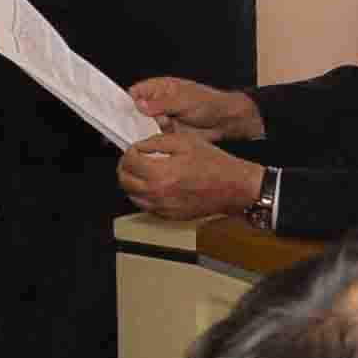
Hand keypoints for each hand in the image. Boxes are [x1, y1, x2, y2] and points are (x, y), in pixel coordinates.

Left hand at [119, 127, 268, 221]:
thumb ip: (157, 142)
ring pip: (132, 196)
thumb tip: (140, 146)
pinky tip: (154, 185)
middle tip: (134, 159)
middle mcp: (158, 194)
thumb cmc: (214, 164)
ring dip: (132, 182)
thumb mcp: (185, 141)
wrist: (233, 187)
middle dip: (125, 166)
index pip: (129, 162)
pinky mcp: (169, 215)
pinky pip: (145, 206)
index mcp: (160, 173)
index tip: (136, 148)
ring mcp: (163, 208)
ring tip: (142, 171)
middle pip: (124, 180)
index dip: (130, 151)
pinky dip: (143, 195)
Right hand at [131, 78, 263, 143]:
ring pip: (142, 126)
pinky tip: (149, 143)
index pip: (136, 92)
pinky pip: (153, 137)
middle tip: (118, 125)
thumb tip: (140, 105)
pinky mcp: (167, 133)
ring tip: (138, 133)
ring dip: (141, 130)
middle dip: (129, 118)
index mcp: (160, 88)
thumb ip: (161, 103)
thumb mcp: (184, 100)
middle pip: (135, 110)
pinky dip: (151, 141)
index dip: (125, 100)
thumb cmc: (208, 103)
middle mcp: (158, 103)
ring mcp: (161, 118)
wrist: (225, 122)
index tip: (115, 109)